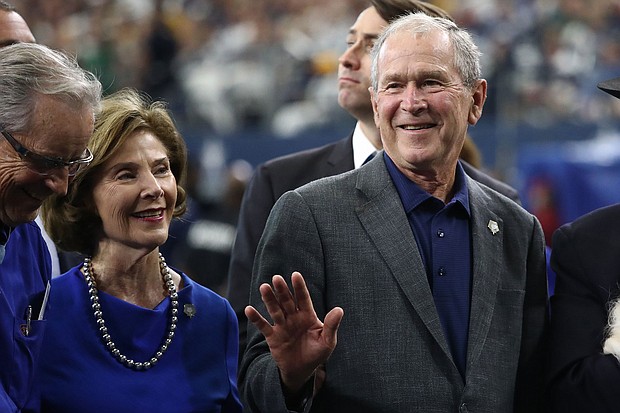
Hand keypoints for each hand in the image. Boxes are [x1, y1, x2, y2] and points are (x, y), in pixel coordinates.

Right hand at [245, 271, 343, 394]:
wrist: (301, 371)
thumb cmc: (317, 354)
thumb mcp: (327, 341)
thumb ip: (331, 326)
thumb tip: (339, 309)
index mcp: (308, 316)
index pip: (303, 298)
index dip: (299, 287)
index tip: (295, 275)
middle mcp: (294, 317)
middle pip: (287, 301)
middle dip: (282, 290)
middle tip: (276, 278)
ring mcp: (282, 326)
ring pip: (275, 309)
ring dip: (269, 299)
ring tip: (264, 287)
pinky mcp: (272, 336)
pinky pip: (263, 326)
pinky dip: (256, 318)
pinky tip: (249, 309)